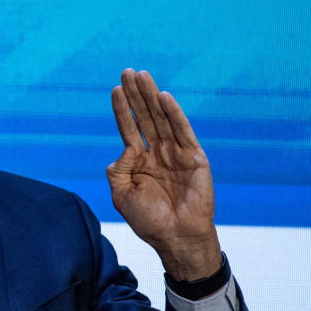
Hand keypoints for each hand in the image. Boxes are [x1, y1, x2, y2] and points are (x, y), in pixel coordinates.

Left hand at [106, 69, 221, 280]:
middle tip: (128, 71)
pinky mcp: (194, 157)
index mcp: (139, 161)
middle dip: (136, 94)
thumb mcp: (121, 195)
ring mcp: (176, 153)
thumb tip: (124, 147)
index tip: (115, 89)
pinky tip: (164, 97)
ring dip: (152, 97)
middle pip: (145, 117)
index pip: (129, 128)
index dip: (122, 109)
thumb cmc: (148, 220)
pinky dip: (174, 113)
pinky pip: (183, 131)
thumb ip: (117, 170)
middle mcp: (157, 153)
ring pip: (162, 119)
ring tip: (142, 76)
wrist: (176, 238)